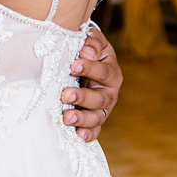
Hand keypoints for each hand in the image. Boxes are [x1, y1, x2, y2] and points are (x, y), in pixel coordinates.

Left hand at [61, 27, 122, 142]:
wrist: (87, 64)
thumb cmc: (88, 51)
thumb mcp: (92, 42)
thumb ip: (92, 41)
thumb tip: (87, 50)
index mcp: (111, 72)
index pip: (102, 72)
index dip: (89, 68)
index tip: (73, 65)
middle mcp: (110, 93)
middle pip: (99, 98)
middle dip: (82, 97)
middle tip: (65, 95)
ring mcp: (103, 109)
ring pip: (97, 117)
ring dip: (82, 118)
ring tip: (67, 117)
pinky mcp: (95, 120)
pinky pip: (94, 131)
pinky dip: (88, 134)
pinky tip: (78, 135)